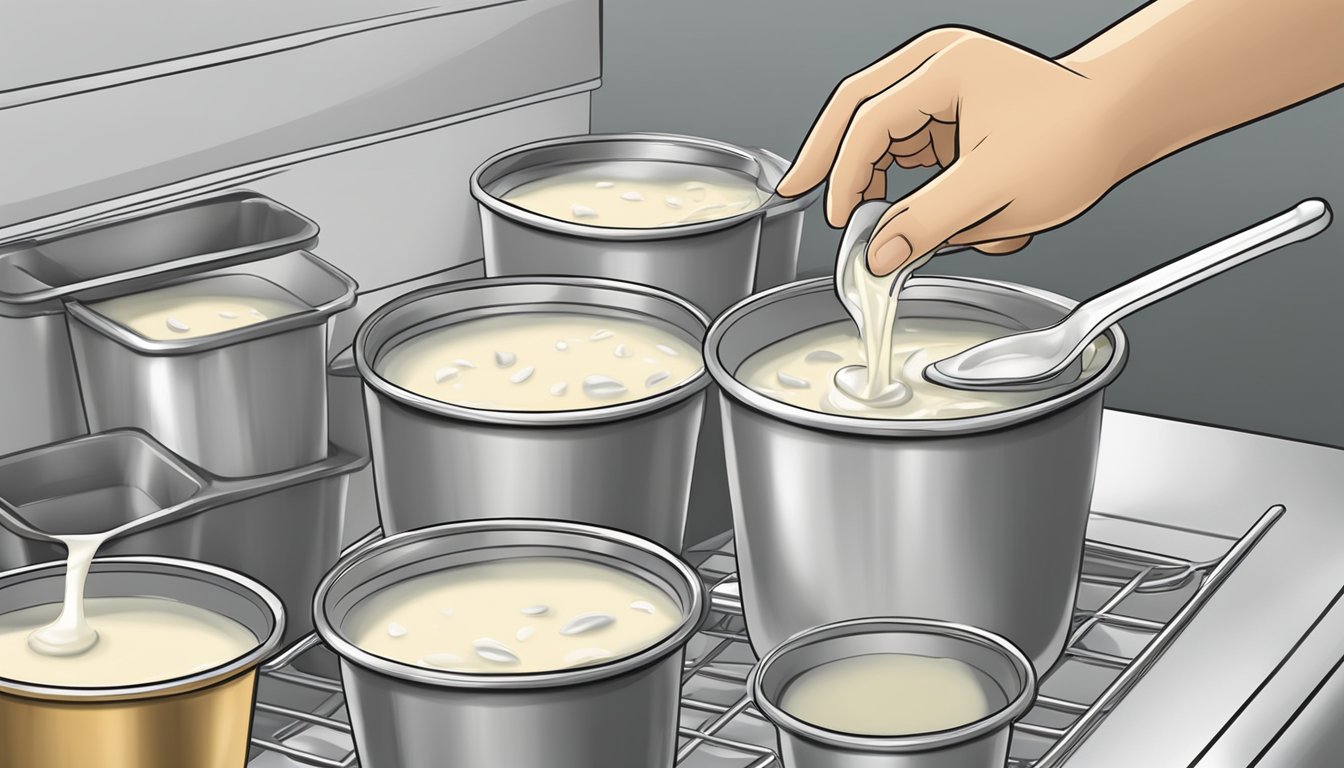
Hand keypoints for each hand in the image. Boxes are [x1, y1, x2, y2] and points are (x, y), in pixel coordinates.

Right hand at [776, 28, 1126, 275]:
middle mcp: (937, 65)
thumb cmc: (1078, 135)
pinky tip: (936, 213)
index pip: (867, 125)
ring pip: (883, 132)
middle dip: (830, 159)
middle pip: (855, 110)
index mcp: (944, 69)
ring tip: (888, 220)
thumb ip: (928, 224)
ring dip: (884, 180)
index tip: (842, 222)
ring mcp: (945, 84)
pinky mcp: (956, 107)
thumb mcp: (996, 191)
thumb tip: (879, 254)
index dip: (846, 179)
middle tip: (796, 190)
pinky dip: (915, 182)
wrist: (1125, 117)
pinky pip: (913, 145)